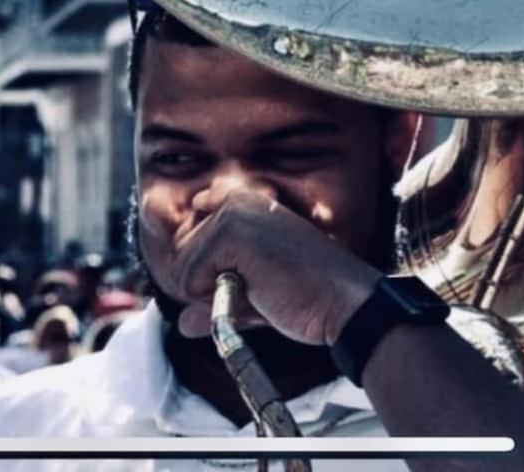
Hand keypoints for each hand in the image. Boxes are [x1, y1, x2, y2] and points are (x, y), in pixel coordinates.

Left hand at [169, 189, 381, 345]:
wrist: (342, 301)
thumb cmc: (305, 296)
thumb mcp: (253, 297)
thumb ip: (216, 303)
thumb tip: (181, 324)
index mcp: (245, 201)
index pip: (190, 231)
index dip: (205, 266)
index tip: (242, 276)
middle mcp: (236, 198)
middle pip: (181, 253)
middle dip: (206, 283)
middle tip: (256, 286)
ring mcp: (232, 214)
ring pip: (182, 266)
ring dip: (212, 292)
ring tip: (260, 287)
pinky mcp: (230, 234)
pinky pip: (189, 279)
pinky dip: (213, 298)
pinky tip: (257, 289)